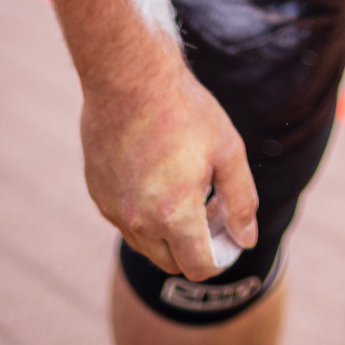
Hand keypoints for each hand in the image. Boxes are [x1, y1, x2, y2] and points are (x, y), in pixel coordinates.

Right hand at [81, 50, 258, 279]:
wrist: (129, 77)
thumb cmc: (183, 109)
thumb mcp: (227, 150)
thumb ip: (241, 200)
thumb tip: (246, 239)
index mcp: (174, 215)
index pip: (199, 267)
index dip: (221, 257)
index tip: (229, 232)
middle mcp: (139, 222)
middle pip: (172, 263)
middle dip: (196, 247)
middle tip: (213, 208)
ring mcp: (113, 209)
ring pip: (146, 245)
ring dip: (169, 233)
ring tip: (189, 189)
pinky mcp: (98, 194)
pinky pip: (126, 221)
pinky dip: (145, 214)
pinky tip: (159, 175)